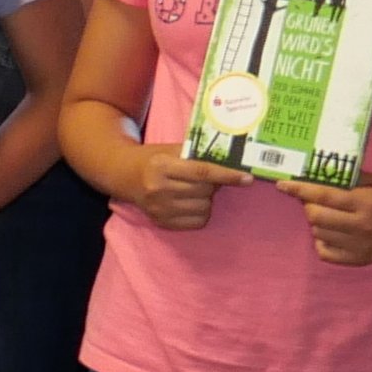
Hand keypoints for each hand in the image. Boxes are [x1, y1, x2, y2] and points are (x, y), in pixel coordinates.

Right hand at [122, 148, 247, 231]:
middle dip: (213, 185)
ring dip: (206, 199)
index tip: (247, 178)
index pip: (202, 172)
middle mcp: (158, 189)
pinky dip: (200, 212)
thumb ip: (197, 155)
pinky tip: (190, 203)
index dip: (227, 175)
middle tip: (207, 179)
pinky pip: (197, 222)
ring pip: (204, 208)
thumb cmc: (154, 159)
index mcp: (162, 166)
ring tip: (194, 190)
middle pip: (204, 191)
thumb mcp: (171, 150)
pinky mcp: (161, 222)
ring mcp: (159, 208)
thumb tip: (231, 162)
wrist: (124, 175)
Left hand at [290, 172, 371, 266]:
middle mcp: (362, 227)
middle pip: (316, 217)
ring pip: (318, 234)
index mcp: (366, 203)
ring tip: (331, 215)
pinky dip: (322, 240)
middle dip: (310, 205)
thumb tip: (312, 176)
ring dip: (317, 222)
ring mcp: (359, 247)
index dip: (299, 189)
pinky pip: (324, 252)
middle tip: (316, 200)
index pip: (323, 196)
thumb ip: (345, 180)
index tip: (282, 185)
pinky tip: (333, 232)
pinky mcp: (359, 260)